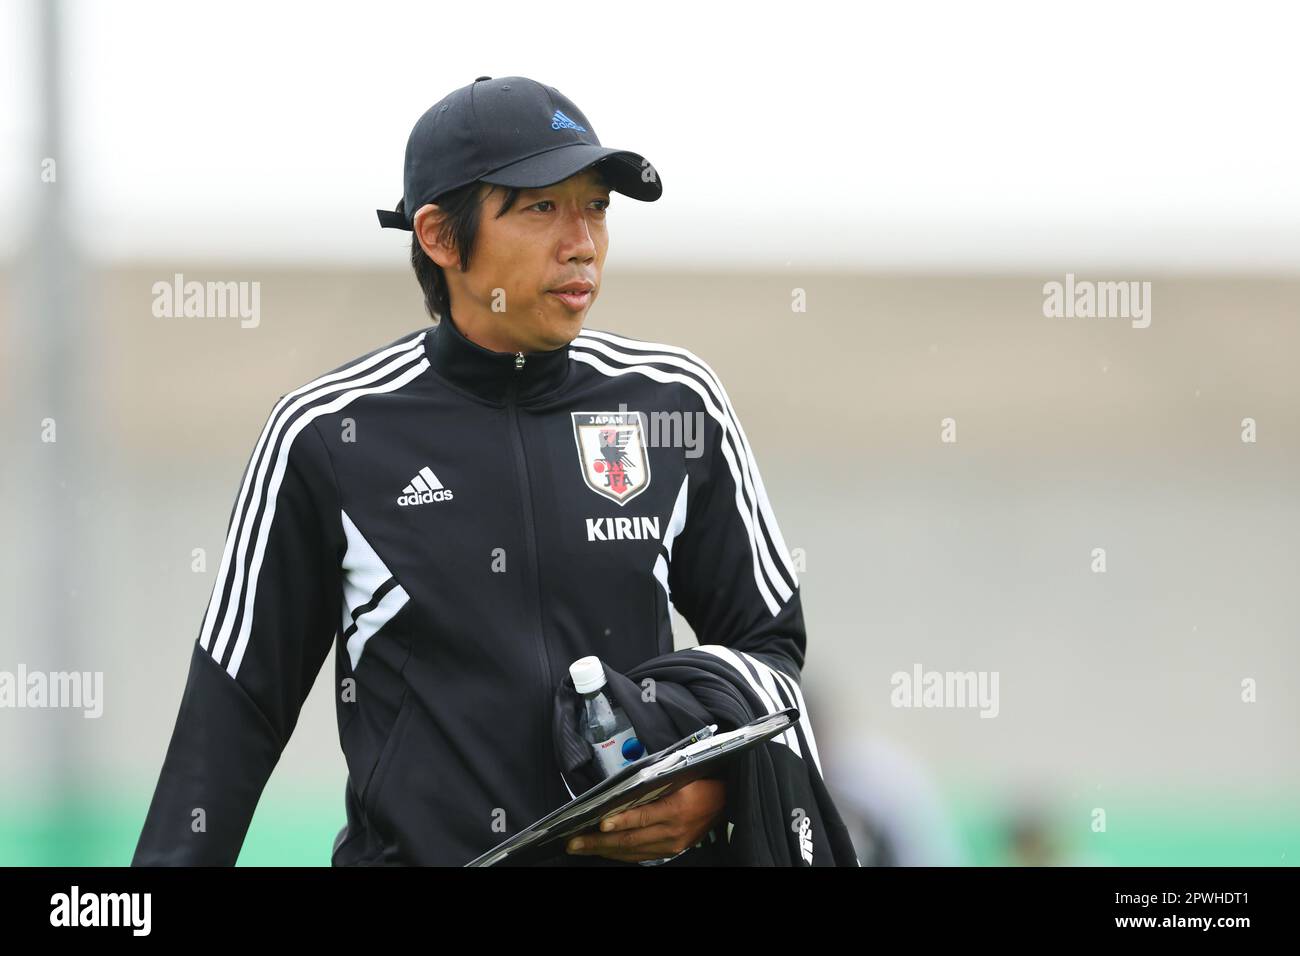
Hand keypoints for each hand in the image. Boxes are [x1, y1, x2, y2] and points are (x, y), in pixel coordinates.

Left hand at [565, 777, 726, 862]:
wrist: (725, 800)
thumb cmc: (700, 781)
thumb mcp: (681, 776)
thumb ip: (652, 785)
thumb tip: (619, 793)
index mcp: (677, 809)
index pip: (643, 817)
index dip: (620, 821)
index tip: (599, 823)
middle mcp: (673, 831)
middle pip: (630, 839)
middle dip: (598, 842)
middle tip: (573, 842)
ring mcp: (672, 845)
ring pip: (632, 851)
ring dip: (604, 850)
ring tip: (581, 847)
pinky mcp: (671, 851)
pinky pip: (640, 855)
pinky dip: (620, 853)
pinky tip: (604, 850)